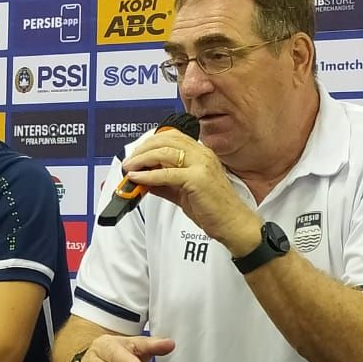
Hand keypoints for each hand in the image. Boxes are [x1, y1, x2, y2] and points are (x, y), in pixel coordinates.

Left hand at [122, 130, 260, 254]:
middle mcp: (202, 154)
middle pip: (165, 141)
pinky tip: (138, 178)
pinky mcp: (198, 179)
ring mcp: (201, 165)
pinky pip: (167, 173)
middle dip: (142, 149)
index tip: (136, 154)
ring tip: (129, 168)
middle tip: (129, 161)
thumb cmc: (213, 208)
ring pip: (165, 153)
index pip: (171, 137)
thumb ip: (164, 182)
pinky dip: (149, 175)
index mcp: (201, 154)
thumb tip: (142, 179)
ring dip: (142, 160)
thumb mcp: (183, 191)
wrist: (233, 224)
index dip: (150, 143)